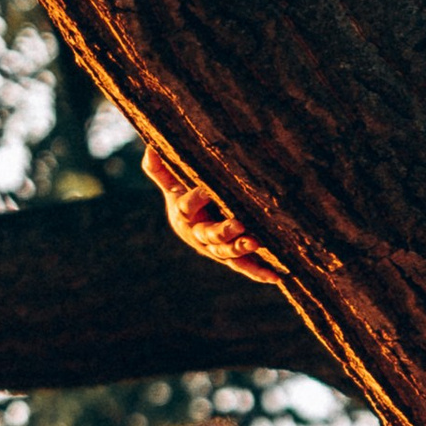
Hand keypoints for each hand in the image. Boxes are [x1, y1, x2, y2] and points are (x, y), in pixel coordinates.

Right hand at [141, 140, 281, 284]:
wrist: (191, 223)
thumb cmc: (183, 196)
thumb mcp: (171, 184)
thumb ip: (161, 170)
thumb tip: (149, 148)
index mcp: (183, 216)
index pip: (186, 208)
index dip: (196, 198)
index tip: (206, 189)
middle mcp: (198, 235)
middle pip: (209, 235)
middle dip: (224, 231)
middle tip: (239, 224)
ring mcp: (215, 249)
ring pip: (227, 252)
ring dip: (241, 249)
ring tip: (256, 243)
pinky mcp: (231, 258)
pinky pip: (244, 266)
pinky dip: (258, 272)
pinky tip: (275, 277)